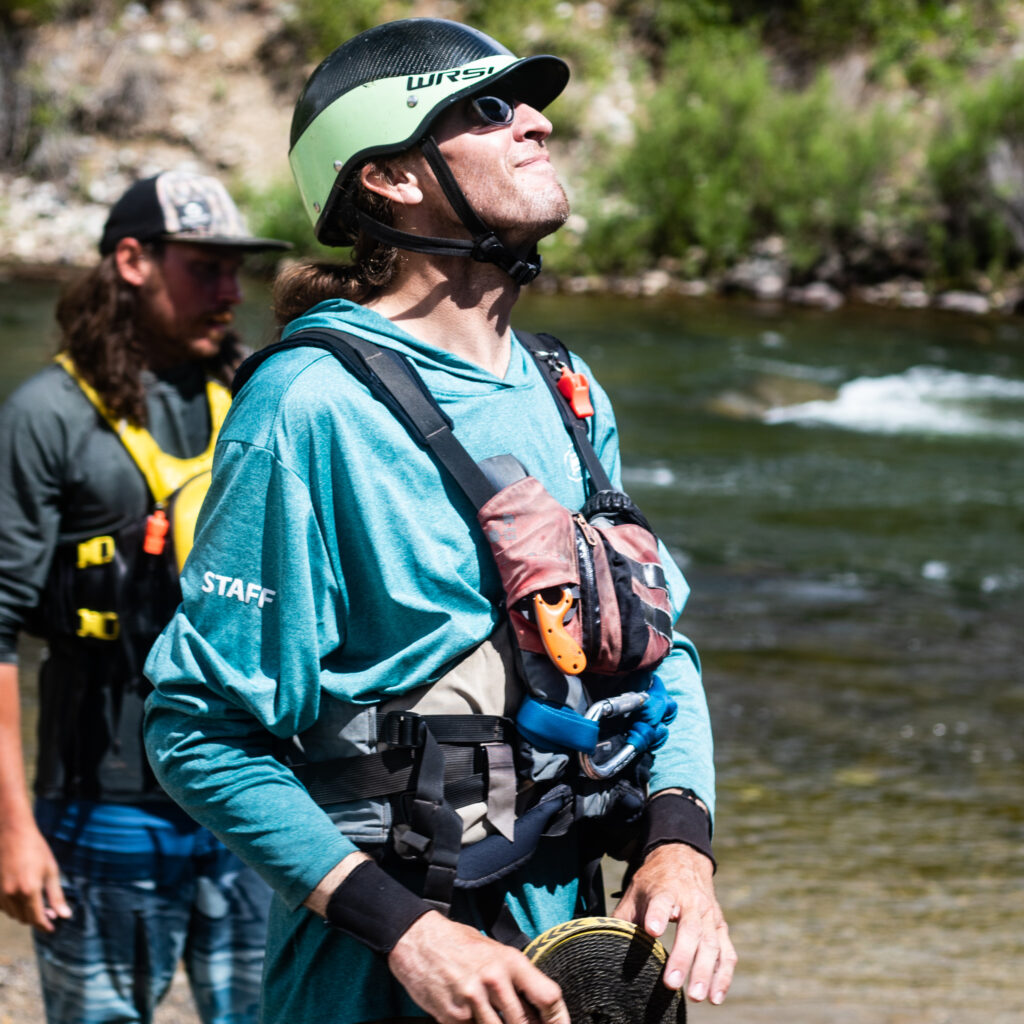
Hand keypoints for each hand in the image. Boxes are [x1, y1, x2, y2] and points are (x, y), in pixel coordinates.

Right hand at [0, 817, 69, 931]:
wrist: (13, 834)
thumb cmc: (36, 850)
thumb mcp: (51, 871)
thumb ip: (56, 896)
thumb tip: (65, 915)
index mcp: (29, 891)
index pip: (37, 918)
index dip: (45, 926)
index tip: (52, 928)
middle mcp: (12, 895)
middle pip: (24, 919)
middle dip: (37, 920)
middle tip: (49, 913)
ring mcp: (0, 893)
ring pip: (13, 914)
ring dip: (25, 914)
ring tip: (38, 906)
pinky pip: (4, 907)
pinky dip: (14, 908)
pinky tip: (24, 899)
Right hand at [388, 910, 569, 1023]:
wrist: (418, 940)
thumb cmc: (458, 944)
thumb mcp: (494, 951)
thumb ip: (515, 978)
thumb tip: (538, 1009)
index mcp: (510, 961)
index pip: (548, 996)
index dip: (560, 1020)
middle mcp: (495, 980)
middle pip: (525, 1023)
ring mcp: (473, 1000)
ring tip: (498, 1019)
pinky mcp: (453, 1017)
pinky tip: (477, 1019)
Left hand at [612, 843, 735, 1004]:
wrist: (683, 859)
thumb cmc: (653, 883)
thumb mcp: (635, 892)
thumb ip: (624, 918)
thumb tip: (606, 945)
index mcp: (666, 890)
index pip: (661, 902)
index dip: (657, 915)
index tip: (652, 930)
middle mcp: (691, 901)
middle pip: (690, 929)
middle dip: (682, 957)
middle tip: (671, 983)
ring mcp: (708, 914)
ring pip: (710, 943)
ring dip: (704, 972)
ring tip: (694, 996)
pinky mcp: (719, 926)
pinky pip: (726, 952)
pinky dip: (722, 975)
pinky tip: (715, 997)